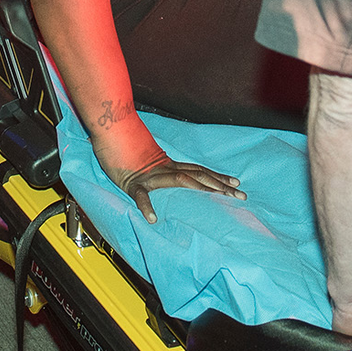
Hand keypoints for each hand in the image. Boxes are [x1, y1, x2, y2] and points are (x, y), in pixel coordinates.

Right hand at [103, 148, 244, 224]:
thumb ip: (158, 167)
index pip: (198, 171)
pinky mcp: (133, 184)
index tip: (237, 182)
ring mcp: (150, 176)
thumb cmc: (125, 147)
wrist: (109, 132)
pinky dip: (146, 206)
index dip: (217, 177)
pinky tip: (152, 218)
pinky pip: (140, 196)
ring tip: (220, 195)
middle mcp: (165, 169)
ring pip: (181, 180)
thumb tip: (171, 173)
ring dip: (202, 187)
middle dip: (221, 185)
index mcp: (169, 166)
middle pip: (198, 176)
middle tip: (242, 194)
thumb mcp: (147, 160)